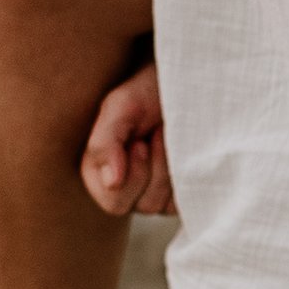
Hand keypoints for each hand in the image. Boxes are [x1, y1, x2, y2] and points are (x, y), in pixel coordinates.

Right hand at [82, 63, 175, 217]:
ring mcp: (155, 193)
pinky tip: (184, 149)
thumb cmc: (146, 92)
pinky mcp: (180, 193)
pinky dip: (188, 173)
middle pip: (143, 206)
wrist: (183, 82)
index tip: (140, 141)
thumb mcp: (119, 107)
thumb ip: (105, 142)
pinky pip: (186, 200)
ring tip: (169, 135)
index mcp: (100, 173)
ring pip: (166, 204)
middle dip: (155, 168)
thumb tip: (112, 182)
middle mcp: (126, 189)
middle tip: (157, 134)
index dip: (132, 174)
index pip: (114, 202)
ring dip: (171, 166)